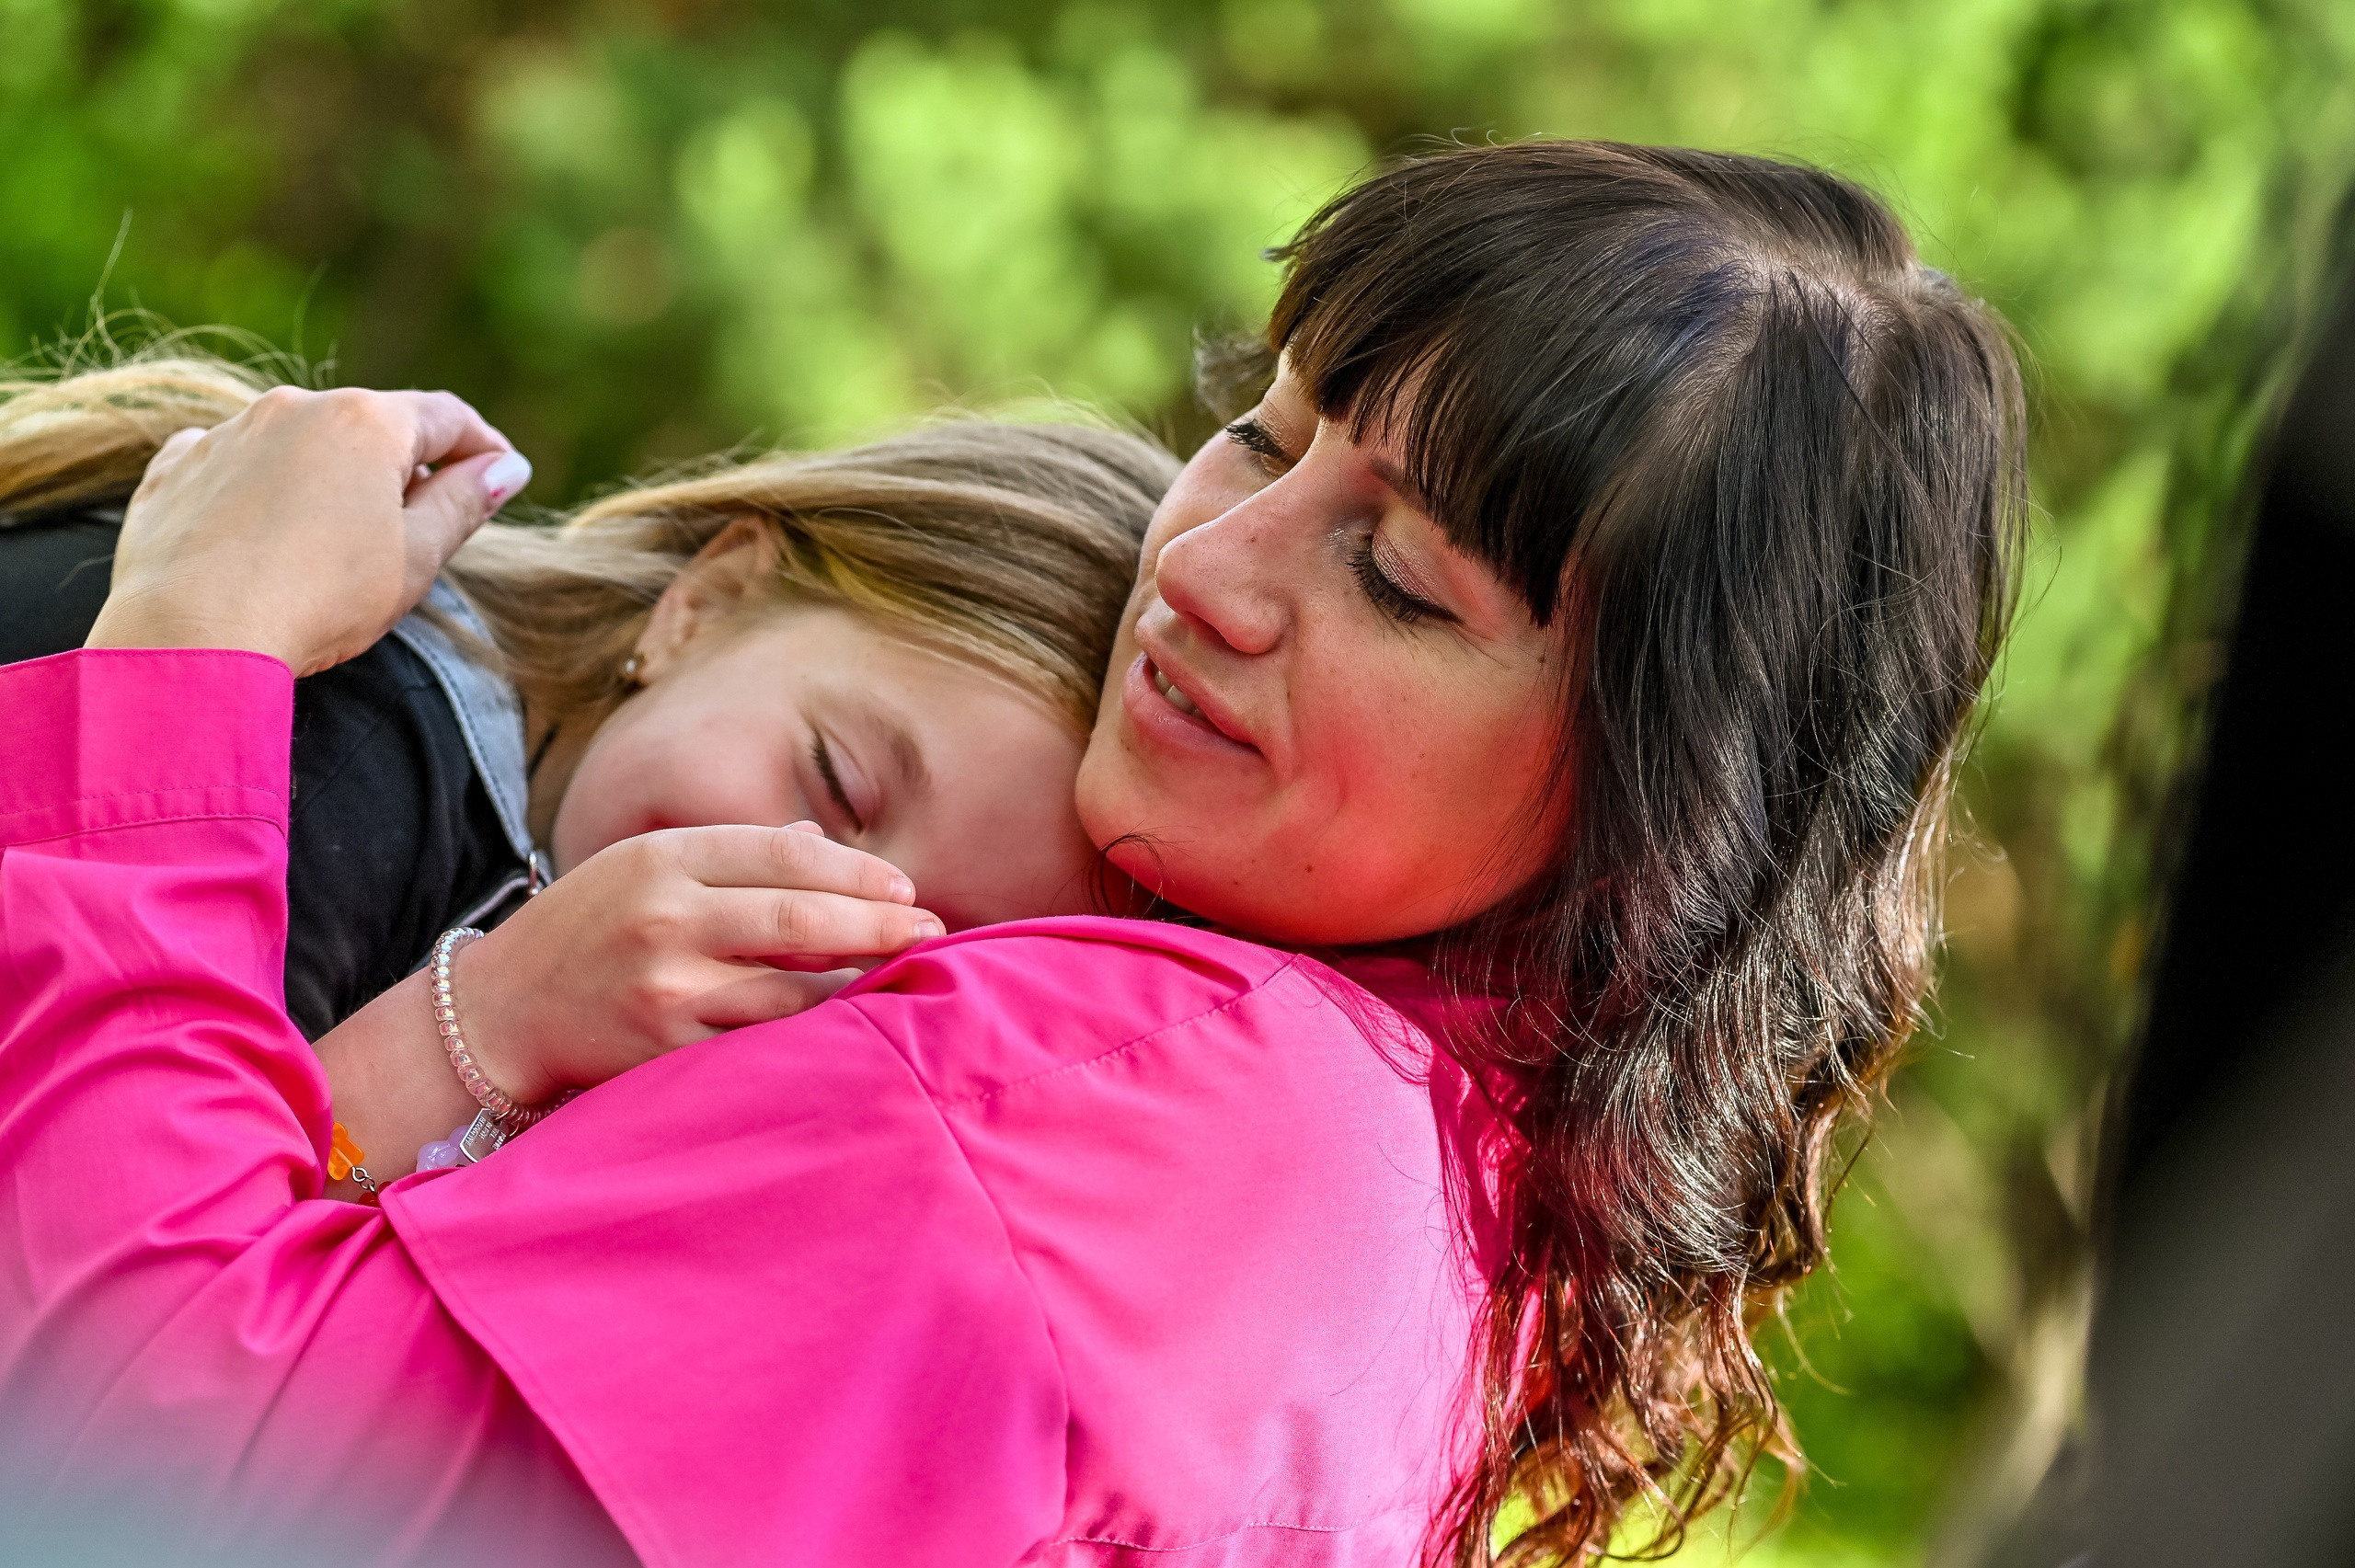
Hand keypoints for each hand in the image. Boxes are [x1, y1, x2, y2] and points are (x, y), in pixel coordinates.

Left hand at [86, 386, 529, 675]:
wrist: (192, 639)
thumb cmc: (318, 601)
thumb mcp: (414, 559)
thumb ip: (464, 503)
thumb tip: (505, 467)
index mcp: (366, 422)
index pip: (447, 418)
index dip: (483, 447)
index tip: (499, 476)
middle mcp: (294, 407)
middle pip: (372, 427)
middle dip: (401, 467)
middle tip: (420, 528)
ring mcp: (227, 433)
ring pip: (301, 444)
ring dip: (329, 479)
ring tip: (334, 545)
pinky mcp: (177, 469)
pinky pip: (235, 464)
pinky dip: (260, 489)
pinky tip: (265, 536)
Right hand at [455, 823, 943, 1106]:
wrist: (495, 1015)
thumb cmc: (584, 931)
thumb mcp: (642, 867)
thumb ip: (731, 855)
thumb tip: (820, 844)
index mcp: (663, 859)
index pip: (785, 854)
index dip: (857, 872)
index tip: (904, 888)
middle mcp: (666, 919)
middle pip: (800, 920)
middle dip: (880, 925)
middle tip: (932, 931)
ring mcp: (666, 990)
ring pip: (793, 991)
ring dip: (859, 986)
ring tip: (903, 978)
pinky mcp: (666, 1053)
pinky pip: (762, 1045)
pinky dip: (812, 1038)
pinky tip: (850, 1031)